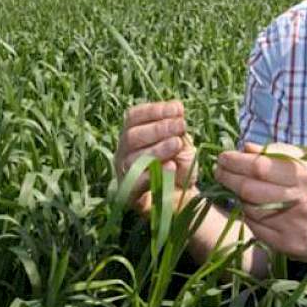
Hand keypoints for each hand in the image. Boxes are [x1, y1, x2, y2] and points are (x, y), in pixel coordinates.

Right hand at [114, 101, 197, 215]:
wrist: (184, 199)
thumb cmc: (179, 166)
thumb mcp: (181, 142)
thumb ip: (176, 127)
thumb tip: (177, 107)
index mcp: (131, 136)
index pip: (134, 117)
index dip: (155, 110)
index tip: (178, 108)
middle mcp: (122, 153)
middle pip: (131, 136)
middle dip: (158, 128)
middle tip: (181, 125)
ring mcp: (123, 175)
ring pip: (132, 159)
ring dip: (157, 148)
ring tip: (177, 143)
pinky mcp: (129, 197)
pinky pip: (136, 184)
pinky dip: (154, 174)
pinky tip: (171, 166)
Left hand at [215, 142, 306, 263]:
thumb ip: (282, 153)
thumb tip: (248, 147)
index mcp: (305, 176)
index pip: (258, 166)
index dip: (235, 161)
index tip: (223, 156)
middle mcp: (297, 201)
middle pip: (247, 188)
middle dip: (227, 177)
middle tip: (219, 170)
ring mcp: (291, 226)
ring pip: (249, 208)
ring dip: (238, 197)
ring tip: (239, 188)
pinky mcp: (287, 246)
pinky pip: (256, 228)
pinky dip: (250, 216)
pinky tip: (253, 208)